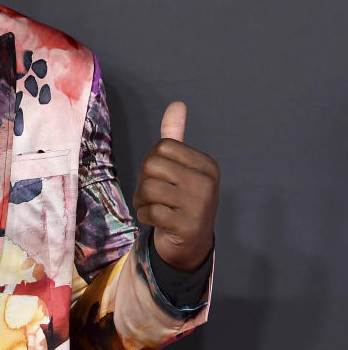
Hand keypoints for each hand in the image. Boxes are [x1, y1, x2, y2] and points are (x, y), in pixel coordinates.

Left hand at [133, 102, 218, 271]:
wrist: (190, 244)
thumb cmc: (180, 200)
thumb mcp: (180, 167)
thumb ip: (175, 136)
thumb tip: (177, 104)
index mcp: (206, 164)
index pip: (163, 146)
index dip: (152, 162)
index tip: (161, 178)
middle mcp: (207, 182)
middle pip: (152, 165)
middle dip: (144, 181)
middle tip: (155, 195)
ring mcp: (199, 204)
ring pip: (148, 188)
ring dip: (142, 200)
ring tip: (154, 207)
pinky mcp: (187, 225)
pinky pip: (149, 211)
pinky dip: (145, 216)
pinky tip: (157, 221)